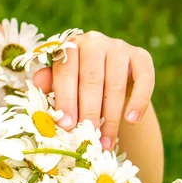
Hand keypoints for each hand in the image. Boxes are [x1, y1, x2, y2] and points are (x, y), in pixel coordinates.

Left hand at [32, 30, 154, 150]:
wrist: (110, 75)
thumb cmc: (79, 80)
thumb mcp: (64, 80)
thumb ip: (50, 81)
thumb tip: (37, 82)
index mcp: (69, 46)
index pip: (66, 73)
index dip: (65, 100)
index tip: (66, 125)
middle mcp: (93, 41)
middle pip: (91, 80)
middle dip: (88, 113)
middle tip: (86, 137)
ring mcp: (118, 47)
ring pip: (115, 85)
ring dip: (110, 117)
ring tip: (105, 141)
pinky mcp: (141, 55)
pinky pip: (144, 79)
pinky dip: (138, 101)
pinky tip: (131, 120)